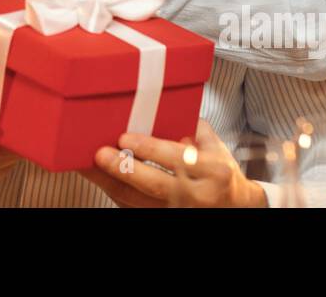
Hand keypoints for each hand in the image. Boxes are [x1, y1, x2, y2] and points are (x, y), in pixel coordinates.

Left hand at [80, 121, 266, 207]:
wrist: (237, 208)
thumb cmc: (222, 174)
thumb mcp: (215, 146)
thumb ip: (191, 126)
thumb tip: (162, 107)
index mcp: (211, 171)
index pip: (176, 159)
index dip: (149, 148)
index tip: (125, 137)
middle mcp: (195, 195)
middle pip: (154, 184)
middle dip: (124, 168)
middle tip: (100, 153)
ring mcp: (179, 211)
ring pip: (138, 201)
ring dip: (110, 183)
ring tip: (88, 166)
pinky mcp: (165, 219)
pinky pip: (134, 208)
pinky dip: (115, 193)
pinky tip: (100, 180)